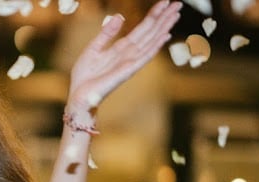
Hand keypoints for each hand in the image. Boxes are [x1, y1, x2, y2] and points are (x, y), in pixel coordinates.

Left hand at [66, 0, 180, 114]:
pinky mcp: (127, 71)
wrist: (79, 95)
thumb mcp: (93, 48)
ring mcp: (131, 61)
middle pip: (150, 32)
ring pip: (151, 41)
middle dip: (164, 18)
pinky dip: (154, 46)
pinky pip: (144, 56)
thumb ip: (107, 33)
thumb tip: (120, 16)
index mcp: (122, 47)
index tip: (165, 1)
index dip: (154, 14)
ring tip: (176, 14)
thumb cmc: (85, 75)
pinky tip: (165, 36)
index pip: (142, 28)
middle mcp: (130, 53)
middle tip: (178, 4)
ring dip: (164, 28)